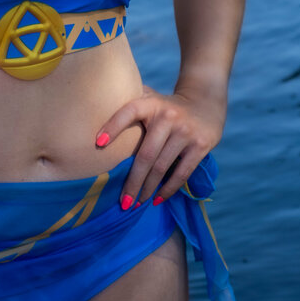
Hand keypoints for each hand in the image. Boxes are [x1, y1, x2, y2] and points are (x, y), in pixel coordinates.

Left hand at [95, 84, 226, 209]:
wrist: (205, 101)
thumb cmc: (167, 105)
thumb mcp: (149, 97)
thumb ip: (128, 101)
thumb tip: (95, 113)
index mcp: (151, 103)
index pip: (128, 112)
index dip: (113, 126)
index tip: (98, 144)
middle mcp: (168, 116)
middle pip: (145, 155)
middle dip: (132, 181)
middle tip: (123, 201)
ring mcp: (185, 131)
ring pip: (161, 167)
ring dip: (148, 189)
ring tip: (137, 203)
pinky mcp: (201, 145)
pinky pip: (182, 173)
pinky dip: (168, 189)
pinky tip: (158, 199)